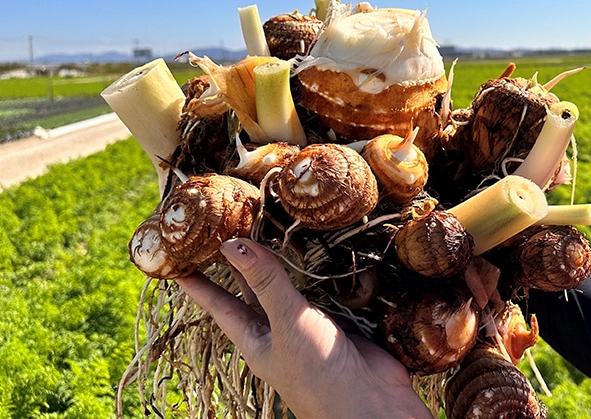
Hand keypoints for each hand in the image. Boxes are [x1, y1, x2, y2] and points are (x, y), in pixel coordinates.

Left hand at [175, 238, 431, 418]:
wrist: (372, 403)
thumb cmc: (319, 375)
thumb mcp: (286, 324)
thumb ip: (266, 282)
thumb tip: (232, 243)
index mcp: (255, 339)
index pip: (219, 305)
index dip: (199, 284)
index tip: (177, 260)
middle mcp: (279, 331)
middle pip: (253, 291)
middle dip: (239, 264)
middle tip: (223, 230)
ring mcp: (309, 326)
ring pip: (290, 288)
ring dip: (282, 262)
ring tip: (267, 229)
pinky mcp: (340, 321)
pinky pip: (325, 290)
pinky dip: (321, 271)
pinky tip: (320, 252)